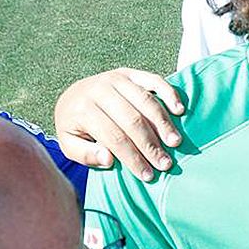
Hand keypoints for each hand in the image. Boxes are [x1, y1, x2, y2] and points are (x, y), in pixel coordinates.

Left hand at [54, 68, 184, 181]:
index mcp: (82, 109)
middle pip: (132, 120)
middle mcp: (98, 89)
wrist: (71, 98)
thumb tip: (109, 159)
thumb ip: (86, 155)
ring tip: (175, 142)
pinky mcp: (129, 73)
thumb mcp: (69, 145)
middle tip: (165, 163)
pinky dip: (169, 93)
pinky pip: (152, 80)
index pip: (113, 137)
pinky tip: (179, 110)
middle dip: (151, 144)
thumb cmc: (75, 127)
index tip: (148, 175)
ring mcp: (115, 78)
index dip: (133, 158)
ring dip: (163, 123)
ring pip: (145, 101)